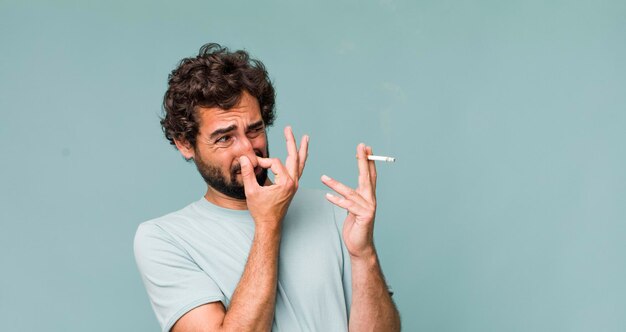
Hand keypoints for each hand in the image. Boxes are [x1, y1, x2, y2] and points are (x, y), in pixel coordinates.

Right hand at [240, 126, 308, 227]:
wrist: (270, 224)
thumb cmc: (261, 210)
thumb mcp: (251, 191)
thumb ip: (248, 173)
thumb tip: (245, 158)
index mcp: (285, 182)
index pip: (275, 163)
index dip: (262, 162)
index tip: (252, 166)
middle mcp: (293, 182)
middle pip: (294, 157)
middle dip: (291, 141)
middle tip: (289, 128)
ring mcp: (295, 184)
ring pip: (300, 162)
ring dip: (302, 149)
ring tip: (305, 137)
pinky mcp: (293, 186)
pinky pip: (299, 169)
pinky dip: (300, 160)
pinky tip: (301, 154)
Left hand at [322, 143, 377, 258]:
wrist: (360, 246)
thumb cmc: (356, 227)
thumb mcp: (353, 209)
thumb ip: (352, 198)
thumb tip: (344, 190)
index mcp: (368, 196)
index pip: (369, 175)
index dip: (368, 161)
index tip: (365, 148)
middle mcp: (371, 200)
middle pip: (367, 177)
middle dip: (364, 161)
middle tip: (362, 147)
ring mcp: (369, 208)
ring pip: (351, 192)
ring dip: (335, 184)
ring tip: (323, 177)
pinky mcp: (363, 216)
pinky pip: (348, 206)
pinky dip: (337, 200)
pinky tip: (328, 196)